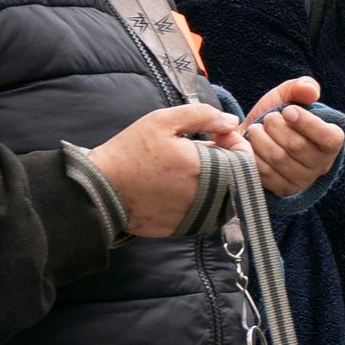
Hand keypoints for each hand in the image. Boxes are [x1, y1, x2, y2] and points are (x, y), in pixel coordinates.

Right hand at [86, 102, 243, 239]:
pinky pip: (204, 212)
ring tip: (186, 167)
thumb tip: (232, 121)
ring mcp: (196, 216)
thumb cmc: (129, 153)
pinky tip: (177, 185)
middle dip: (224, 160)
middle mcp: (206, 197)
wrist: (100, 189)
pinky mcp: (184, 228)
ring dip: (214, 180)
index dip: (235, 143)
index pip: (244, 159)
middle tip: (198, 148)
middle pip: (235, 177)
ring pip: (222, 196)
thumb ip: (202, 116)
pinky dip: (199, 198)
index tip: (218, 135)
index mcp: (205, 168)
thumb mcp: (162, 121)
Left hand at [238, 80, 342, 200]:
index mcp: (331, 141)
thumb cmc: (277, 117)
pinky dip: (252, 155)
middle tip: (268, 119)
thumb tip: (310, 91)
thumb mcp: (288, 96)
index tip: (286, 110)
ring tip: (257, 130)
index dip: (306, 123)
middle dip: (276, 127)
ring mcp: (302, 180)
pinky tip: (250, 145)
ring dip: (261, 139)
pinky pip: (264, 172)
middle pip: (298, 147)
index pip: (328, 138)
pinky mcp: (282, 189)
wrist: (253, 138)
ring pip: (279, 159)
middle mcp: (321, 165)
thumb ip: (301, 87)